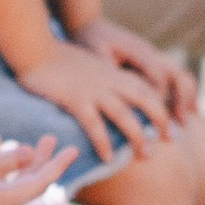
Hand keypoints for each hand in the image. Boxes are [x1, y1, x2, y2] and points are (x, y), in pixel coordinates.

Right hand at [0, 133, 79, 204]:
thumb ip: (2, 162)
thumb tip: (32, 153)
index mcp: (0, 202)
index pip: (38, 185)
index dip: (57, 167)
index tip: (74, 150)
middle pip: (33, 185)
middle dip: (49, 163)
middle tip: (67, 145)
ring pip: (20, 182)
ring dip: (33, 162)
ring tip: (44, 141)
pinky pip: (7, 183)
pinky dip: (16, 167)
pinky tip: (16, 153)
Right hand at [14, 27, 172, 162]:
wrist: (34, 46)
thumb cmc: (55, 59)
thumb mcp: (86, 66)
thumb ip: (98, 79)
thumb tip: (107, 96)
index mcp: (110, 72)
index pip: (143, 86)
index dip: (159, 102)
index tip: (169, 121)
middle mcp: (107, 80)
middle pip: (143, 97)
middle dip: (160, 118)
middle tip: (170, 139)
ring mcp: (92, 89)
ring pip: (123, 113)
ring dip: (137, 134)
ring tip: (145, 155)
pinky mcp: (75, 98)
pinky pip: (93, 123)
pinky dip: (103, 141)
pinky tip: (108, 158)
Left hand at [78, 13, 194, 124]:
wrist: (92, 26)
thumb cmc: (92, 40)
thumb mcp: (95, 52)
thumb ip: (106, 68)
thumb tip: (113, 91)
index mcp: (138, 49)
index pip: (157, 75)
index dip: (159, 97)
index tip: (156, 118)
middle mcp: (151, 52)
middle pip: (177, 73)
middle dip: (181, 98)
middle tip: (180, 123)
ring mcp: (154, 57)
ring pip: (180, 75)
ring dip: (186, 98)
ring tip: (185, 122)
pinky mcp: (153, 64)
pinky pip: (175, 79)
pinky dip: (182, 95)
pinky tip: (182, 115)